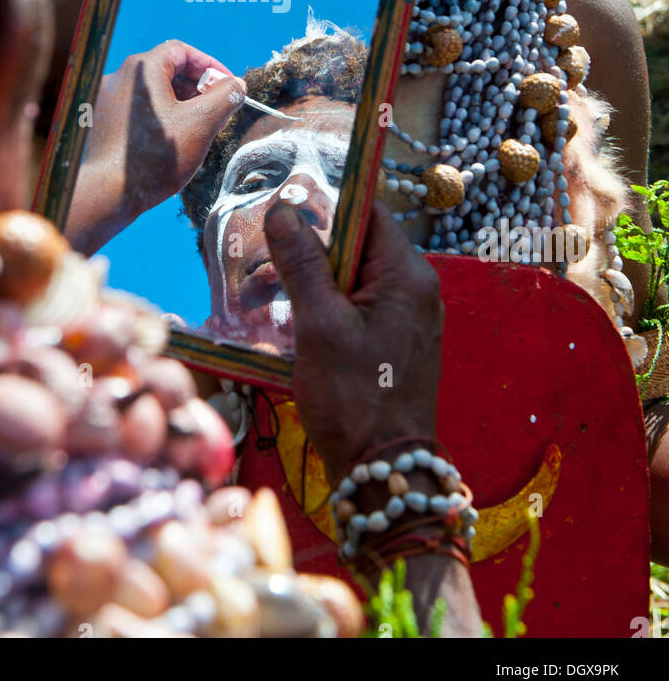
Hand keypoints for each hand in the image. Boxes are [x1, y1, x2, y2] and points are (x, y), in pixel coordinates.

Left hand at [66, 41, 245, 252]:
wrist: (111, 194)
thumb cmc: (157, 158)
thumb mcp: (202, 123)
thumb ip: (225, 97)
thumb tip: (237, 85)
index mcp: (142, 69)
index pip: (182, 51)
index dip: (210, 66)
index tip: (228, 86)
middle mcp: (119, 78)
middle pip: (168, 70)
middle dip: (198, 88)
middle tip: (219, 110)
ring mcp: (107, 100)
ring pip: (155, 92)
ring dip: (182, 104)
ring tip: (200, 129)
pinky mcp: (104, 121)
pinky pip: (140, 109)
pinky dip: (162, 116)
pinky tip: (175, 141)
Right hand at [264, 200, 442, 487]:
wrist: (386, 472)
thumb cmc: (355, 398)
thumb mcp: (320, 325)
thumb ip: (303, 264)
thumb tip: (284, 210)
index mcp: (408, 275)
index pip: (368, 213)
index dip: (325, 208)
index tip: (282, 216)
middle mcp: (416, 289)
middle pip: (358, 246)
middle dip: (309, 251)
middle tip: (264, 264)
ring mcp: (408, 318)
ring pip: (353, 280)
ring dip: (312, 284)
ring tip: (267, 295)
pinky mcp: (395, 344)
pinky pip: (358, 309)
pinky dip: (326, 310)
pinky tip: (293, 326)